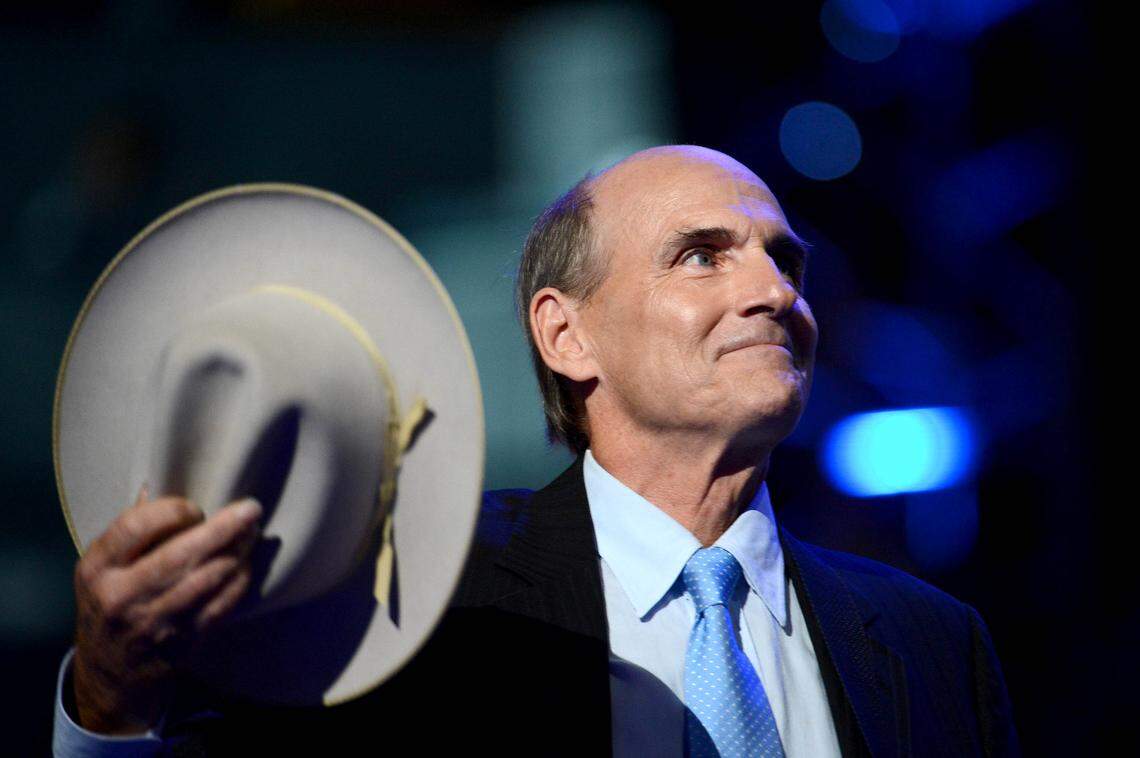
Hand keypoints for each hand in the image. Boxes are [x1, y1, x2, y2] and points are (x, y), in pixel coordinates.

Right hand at [71, 486, 261, 734]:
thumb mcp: (101, 567)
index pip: (135, 527)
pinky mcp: (179, 643)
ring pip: (204, 582)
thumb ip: (129, 529)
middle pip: (178, 555)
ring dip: (236, 553)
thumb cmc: (109, 602)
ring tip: (253, 532)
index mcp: (98, 569)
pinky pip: (218, 608)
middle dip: (221, 529)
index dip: (172, 511)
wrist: (109, 673)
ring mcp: (152, 623)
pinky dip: (238, 584)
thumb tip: (157, 480)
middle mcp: (121, 596)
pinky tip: (248, 565)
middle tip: (251, 509)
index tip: (196, 508)